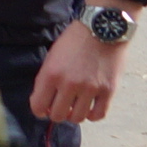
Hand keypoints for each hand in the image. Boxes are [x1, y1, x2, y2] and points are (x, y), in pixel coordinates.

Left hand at [32, 9, 130, 123]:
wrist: (101, 29)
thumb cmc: (74, 40)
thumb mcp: (52, 57)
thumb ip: (46, 79)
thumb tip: (44, 102)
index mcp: (50, 75)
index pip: (38, 107)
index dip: (39, 111)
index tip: (44, 109)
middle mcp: (69, 84)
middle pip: (58, 115)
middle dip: (57, 113)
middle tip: (61, 106)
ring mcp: (90, 89)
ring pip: (78, 118)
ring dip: (74, 115)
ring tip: (76, 106)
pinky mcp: (108, 90)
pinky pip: (98, 115)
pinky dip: (92, 115)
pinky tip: (90, 107)